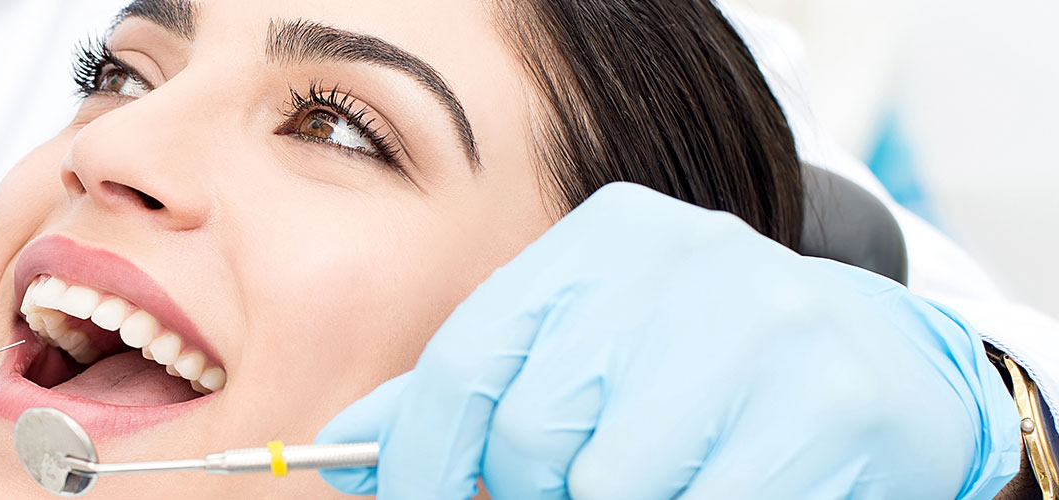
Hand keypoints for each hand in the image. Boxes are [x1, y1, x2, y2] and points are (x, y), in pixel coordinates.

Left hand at [317, 183, 1019, 498]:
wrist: (881, 367)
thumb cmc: (700, 367)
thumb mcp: (584, 346)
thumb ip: (475, 388)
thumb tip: (350, 446)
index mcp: (603, 238)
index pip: (467, 358)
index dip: (427, 455)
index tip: (421, 499)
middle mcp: (677, 261)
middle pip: (535, 431)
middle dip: (536, 489)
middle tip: (574, 487)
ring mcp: (759, 325)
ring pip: (611, 483)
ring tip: (659, 478)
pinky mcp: (825, 403)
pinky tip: (719, 486)